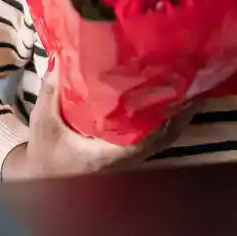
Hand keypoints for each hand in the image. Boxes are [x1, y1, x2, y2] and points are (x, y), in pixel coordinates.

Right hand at [1, 68, 194, 180]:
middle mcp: (124, 160)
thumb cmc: (44, 151)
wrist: (42, 176)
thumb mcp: (44, 122)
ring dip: (178, 115)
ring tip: (191, 86)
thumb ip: (51, 92)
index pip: (145, 141)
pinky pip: (155, 137)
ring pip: (163, 139)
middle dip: (181, 113)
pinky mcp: (128, 153)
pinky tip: (173, 100)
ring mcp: (128, 158)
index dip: (166, 121)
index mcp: (106, 156)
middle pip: (164, 138)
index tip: (180, 97)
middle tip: (194, 83)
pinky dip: (167, 120)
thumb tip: (59, 60)